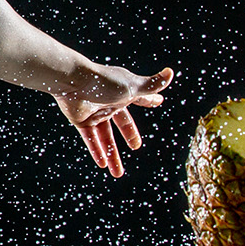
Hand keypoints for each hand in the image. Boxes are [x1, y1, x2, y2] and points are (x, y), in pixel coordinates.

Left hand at [54, 66, 173, 177]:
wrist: (73, 82)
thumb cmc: (104, 82)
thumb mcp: (132, 86)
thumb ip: (152, 85)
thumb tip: (171, 72)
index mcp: (123, 93)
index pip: (140, 98)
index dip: (149, 101)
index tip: (157, 102)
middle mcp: (109, 102)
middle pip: (121, 123)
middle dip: (129, 134)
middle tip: (135, 146)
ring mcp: (95, 112)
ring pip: (105, 137)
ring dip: (111, 154)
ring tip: (117, 173)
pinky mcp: (81, 120)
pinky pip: (90, 139)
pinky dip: (96, 151)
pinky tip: (102, 163)